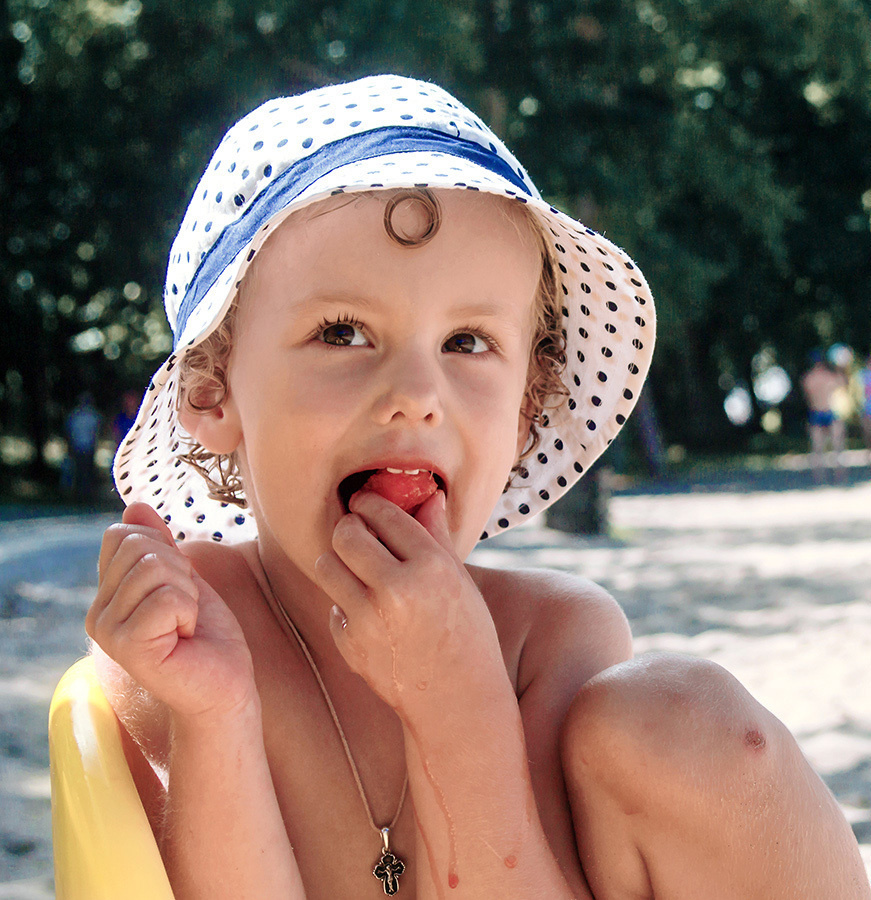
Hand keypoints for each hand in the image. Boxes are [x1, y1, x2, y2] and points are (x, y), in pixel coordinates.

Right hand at [86, 502, 256, 722]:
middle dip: (179, 571)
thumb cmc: (206, 634)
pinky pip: (166, 598)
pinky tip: (185, 638)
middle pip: (139, 548)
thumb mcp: (182, 577)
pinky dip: (189, 611)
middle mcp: (97, 612)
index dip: (164, 549)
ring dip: (187, 592)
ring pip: (154, 568)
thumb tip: (134, 505)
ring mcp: (107, 631)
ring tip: (185, 624)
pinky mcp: (127, 647)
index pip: (122, 534)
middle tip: (185, 608)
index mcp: (107, 593)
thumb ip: (157, 544)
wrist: (223, 684)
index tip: (178, 586)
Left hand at [313, 490, 504, 713]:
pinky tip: (369, 615)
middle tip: (357, 532)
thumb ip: (437, 535)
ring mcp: (370, 621)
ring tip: (357, 570)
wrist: (457, 701)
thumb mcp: (461, 581)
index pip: (384, 514)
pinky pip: (332, 608)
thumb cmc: (467, 634)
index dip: (369, 502)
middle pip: (345, 535)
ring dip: (338, 562)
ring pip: (326, 566)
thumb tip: (429, 495)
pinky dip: (345, 606)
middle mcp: (397, 590)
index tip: (364, 502)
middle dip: (349, 528)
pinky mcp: (351, 646)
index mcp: (431, 567)